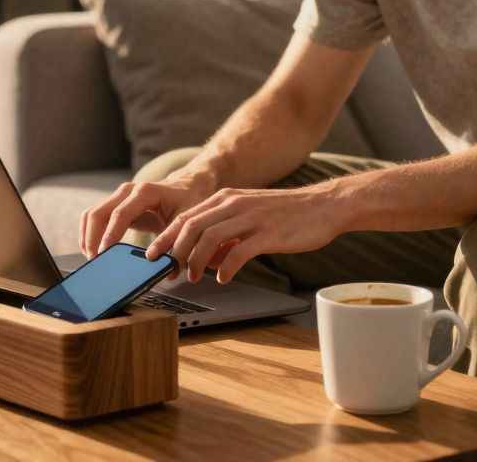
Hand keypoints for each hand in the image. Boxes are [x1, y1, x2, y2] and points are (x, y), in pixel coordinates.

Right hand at [80, 173, 213, 258]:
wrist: (188, 186)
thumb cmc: (189, 201)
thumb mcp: (187, 221)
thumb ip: (172, 240)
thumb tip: (154, 261)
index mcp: (146, 192)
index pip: (120, 214)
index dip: (110, 235)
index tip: (103, 254)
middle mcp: (128, 190)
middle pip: (99, 213)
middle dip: (92, 239)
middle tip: (95, 262)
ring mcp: (119, 196)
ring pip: (92, 214)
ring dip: (88, 237)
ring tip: (92, 258)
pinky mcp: (116, 204)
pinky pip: (96, 217)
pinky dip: (91, 233)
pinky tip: (95, 250)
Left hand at [144, 181, 345, 283]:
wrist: (324, 206)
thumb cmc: (286, 214)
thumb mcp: (249, 215)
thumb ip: (225, 233)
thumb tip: (204, 259)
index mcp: (226, 198)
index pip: (185, 217)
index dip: (166, 238)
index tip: (153, 257)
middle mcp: (234, 204)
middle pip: (191, 227)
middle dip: (174, 252)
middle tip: (168, 273)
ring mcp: (251, 217)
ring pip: (209, 238)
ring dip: (196, 261)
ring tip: (193, 278)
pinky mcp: (269, 233)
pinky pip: (239, 252)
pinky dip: (226, 268)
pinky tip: (223, 279)